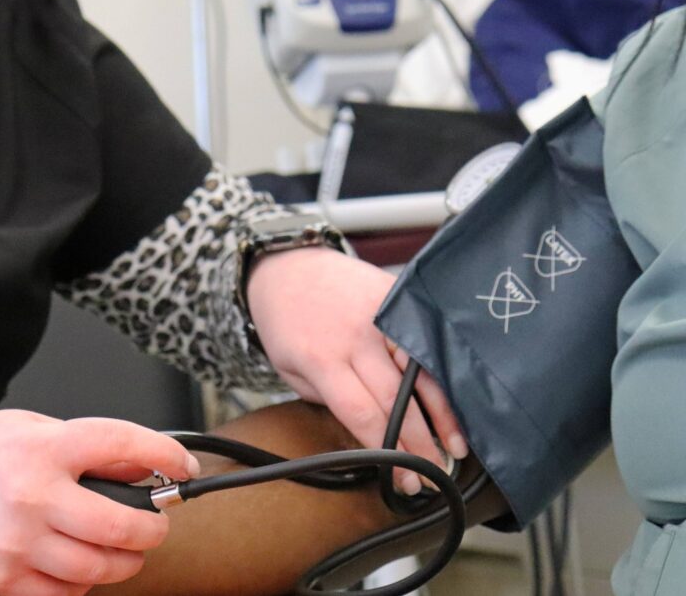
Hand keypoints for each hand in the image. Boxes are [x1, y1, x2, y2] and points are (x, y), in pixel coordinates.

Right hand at [0, 410, 199, 595]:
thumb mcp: (37, 428)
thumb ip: (91, 448)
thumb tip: (145, 468)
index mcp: (46, 450)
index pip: (124, 446)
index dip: (165, 456)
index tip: (183, 465)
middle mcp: (34, 497)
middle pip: (121, 525)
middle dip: (154, 527)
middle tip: (155, 521)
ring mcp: (19, 544)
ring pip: (101, 567)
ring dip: (126, 559)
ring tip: (121, 545)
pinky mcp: (5, 579)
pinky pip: (68, 592)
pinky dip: (86, 580)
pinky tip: (81, 561)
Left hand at [246, 247, 467, 492]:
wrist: (288, 267)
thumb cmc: (287, 326)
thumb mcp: (291, 370)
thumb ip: (331, 400)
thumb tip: (373, 433)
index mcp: (323, 359)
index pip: (363, 414)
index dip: (389, 452)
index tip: (406, 481)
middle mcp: (357, 335)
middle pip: (398, 398)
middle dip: (420, 442)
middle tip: (436, 472)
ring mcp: (382, 312)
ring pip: (422, 369)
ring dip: (444, 412)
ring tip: (457, 445)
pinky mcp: (398, 296)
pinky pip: (428, 339)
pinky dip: (446, 372)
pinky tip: (461, 399)